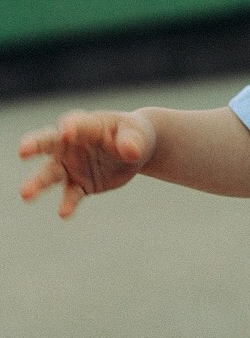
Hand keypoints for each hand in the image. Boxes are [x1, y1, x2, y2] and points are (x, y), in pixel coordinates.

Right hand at [19, 110, 156, 218]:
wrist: (135, 150)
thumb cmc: (133, 134)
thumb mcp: (138, 135)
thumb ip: (132, 141)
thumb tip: (130, 151)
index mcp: (87, 125)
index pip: (76, 124)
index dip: (72, 126)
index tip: (67, 131)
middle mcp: (72, 144)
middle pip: (48, 142)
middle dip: (35, 145)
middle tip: (23, 150)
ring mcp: (72, 165)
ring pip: (51, 173)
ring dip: (38, 183)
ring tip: (26, 194)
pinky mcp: (79, 185)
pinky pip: (71, 195)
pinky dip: (68, 203)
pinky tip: (64, 213)